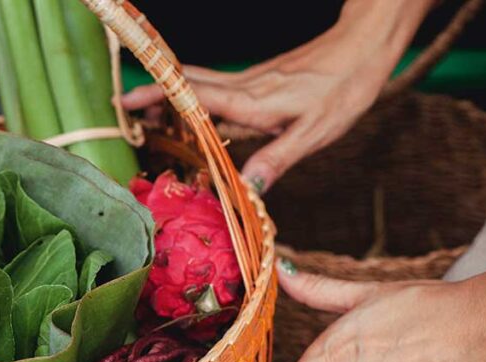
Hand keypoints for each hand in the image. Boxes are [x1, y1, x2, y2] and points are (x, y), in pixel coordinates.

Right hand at [123, 0, 432, 191]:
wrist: (364, 48)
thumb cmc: (344, 88)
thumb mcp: (315, 132)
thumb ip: (277, 158)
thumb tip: (246, 190)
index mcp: (251, 101)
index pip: (194, 97)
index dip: (158, 98)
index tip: (127, 102)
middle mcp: (244, 87)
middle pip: (187, 84)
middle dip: (153, 91)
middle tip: (121, 103)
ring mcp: (250, 82)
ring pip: (199, 82)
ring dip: (169, 91)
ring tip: (145, 107)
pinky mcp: (259, 82)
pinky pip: (216, 87)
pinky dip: (193, 94)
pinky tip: (191, 108)